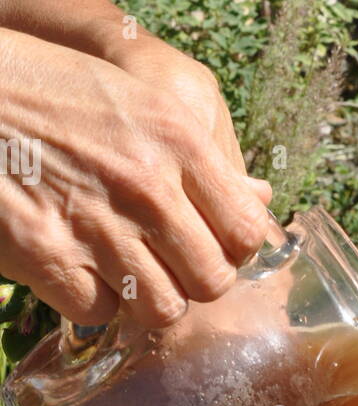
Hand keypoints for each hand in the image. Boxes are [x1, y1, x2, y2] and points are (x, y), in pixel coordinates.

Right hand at [0, 27, 272, 327]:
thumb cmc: (55, 93)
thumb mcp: (141, 102)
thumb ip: (203, 157)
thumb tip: (260, 196)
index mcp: (180, 140)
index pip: (246, 231)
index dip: (231, 248)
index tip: (209, 244)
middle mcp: (148, 186)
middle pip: (212, 281)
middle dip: (192, 280)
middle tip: (166, 263)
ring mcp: (99, 226)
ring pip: (163, 309)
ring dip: (147, 297)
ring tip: (125, 268)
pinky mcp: (49, 258)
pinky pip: (100, 312)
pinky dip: (91, 299)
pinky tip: (79, 266)